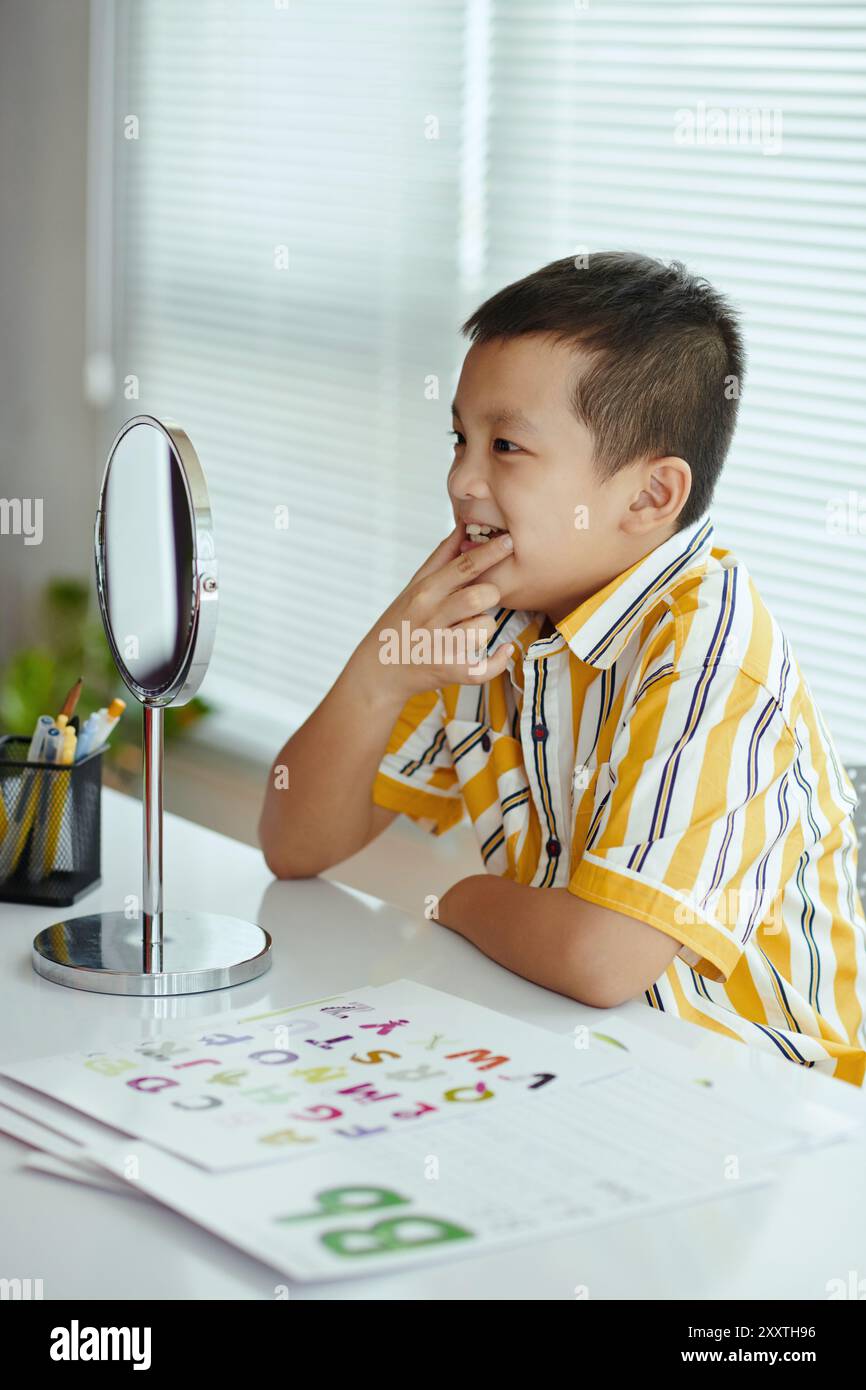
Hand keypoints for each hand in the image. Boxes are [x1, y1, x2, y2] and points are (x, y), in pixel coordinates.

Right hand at [353, 524, 514, 697]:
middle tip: (486, 598)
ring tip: (475, 628)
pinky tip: (502, 651)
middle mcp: (430, 616)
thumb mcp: (414, 587)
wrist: (376, 670)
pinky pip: (482, 668)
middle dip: (491, 595)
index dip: (490, 552)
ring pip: (482, 629)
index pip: (463, 566)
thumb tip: (462, 526)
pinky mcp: (445, 671)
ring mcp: (437, 645)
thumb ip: (441, 558)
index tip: (510, 541)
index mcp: (424, 591)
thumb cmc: (400, 622)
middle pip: (477, 597)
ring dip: (487, 628)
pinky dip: (498, 661)